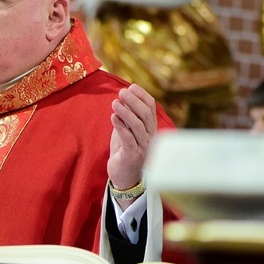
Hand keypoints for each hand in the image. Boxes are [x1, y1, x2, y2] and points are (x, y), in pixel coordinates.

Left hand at [107, 84, 156, 204]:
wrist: (124, 177)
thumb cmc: (124, 152)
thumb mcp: (126, 131)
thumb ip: (126, 117)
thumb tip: (122, 98)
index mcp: (150, 128)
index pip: (151, 108)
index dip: (142, 96)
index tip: (131, 86)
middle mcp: (149, 136)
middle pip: (145, 114)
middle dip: (134, 101)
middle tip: (122, 92)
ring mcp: (142, 146)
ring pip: (137, 125)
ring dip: (126, 112)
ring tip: (115, 102)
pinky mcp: (132, 155)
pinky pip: (128, 138)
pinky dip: (120, 126)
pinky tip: (112, 117)